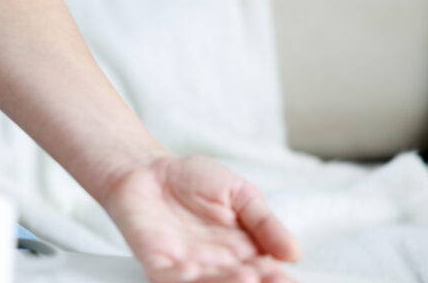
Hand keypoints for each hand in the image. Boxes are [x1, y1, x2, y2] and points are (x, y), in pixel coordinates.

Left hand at [101, 154, 301, 282]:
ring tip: (245, 277)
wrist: (147, 169)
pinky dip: (183, 281)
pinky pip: (170, 280)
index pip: (268, 275)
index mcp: (243, 253)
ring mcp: (188, 268)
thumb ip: (265, 221)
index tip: (286, 277)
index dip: (278, 279)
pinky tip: (195, 272)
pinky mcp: (158, 264)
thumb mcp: (240, 193)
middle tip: (268, 279)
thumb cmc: (192, 180)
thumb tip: (295, 253)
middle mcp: (217, 267)